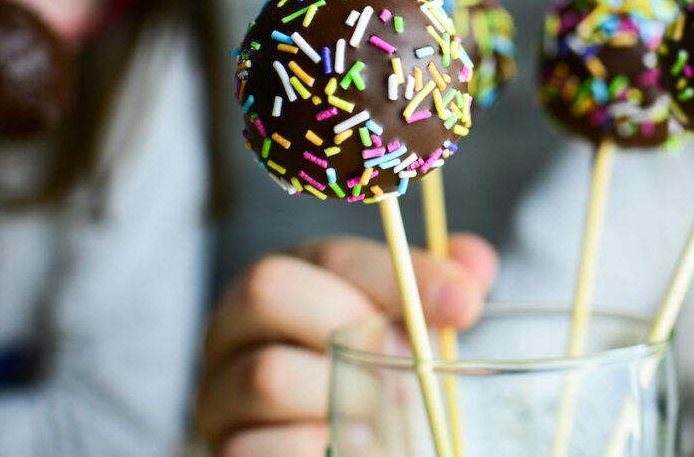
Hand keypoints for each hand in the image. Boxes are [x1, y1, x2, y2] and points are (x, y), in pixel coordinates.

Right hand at [194, 233, 497, 456]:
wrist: (329, 440)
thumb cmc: (368, 369)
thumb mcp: (402, 321)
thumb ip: (437, 284)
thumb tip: (475, 265)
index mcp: (288, 275)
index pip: (334, 256)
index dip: (403, 276)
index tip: (466, 305)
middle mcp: (236, 323)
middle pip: (269, 290)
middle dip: (352, 327)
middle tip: (401, 364)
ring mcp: (218, 387)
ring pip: (268, 375)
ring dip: (343, 397)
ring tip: (379, 411)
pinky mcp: (224, 445)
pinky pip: (257, 446)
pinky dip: (314, 448)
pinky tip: (348, 445)